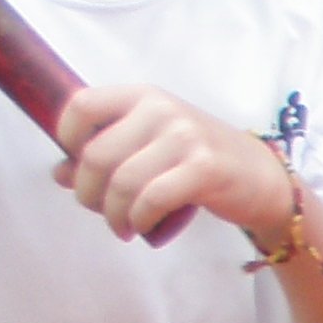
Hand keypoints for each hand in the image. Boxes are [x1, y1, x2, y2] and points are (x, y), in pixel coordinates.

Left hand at [53, 87, 294, 245]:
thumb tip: (62, 174)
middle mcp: (162, 110)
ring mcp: (185, 137)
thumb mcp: (151, 144)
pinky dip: (139, 219)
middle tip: (97, 209)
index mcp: (143, 96)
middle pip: (97, 154)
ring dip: (113, 213)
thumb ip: (108, 153)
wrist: (261, 177)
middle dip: (88, 192)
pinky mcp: (204, 168)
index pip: (82, 105)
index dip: (67, 139)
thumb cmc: (199, 160)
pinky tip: (141, 226)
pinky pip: (152, 199)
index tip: (78, 165)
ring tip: (121, 226)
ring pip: (122, 182)